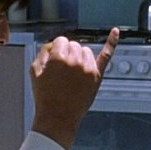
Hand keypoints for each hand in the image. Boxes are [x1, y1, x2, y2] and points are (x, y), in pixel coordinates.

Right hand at [30, 29, 118, 148]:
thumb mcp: (35, 72)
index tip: (54, 61)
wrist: (58, 118)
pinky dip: (111, 42)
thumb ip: (42, 53)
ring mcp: (88, 68)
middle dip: (67, 54)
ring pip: (86, 50)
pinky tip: (115, 32)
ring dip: (79, 57)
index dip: (56, 50)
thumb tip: (52, 46)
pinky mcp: (97, 76)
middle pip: (74, 44)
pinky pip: (106, 55)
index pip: (60, 41)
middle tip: (62, 71)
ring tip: (73, 74)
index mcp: (58, 58)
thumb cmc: (45, 97)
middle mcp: (75, 61)